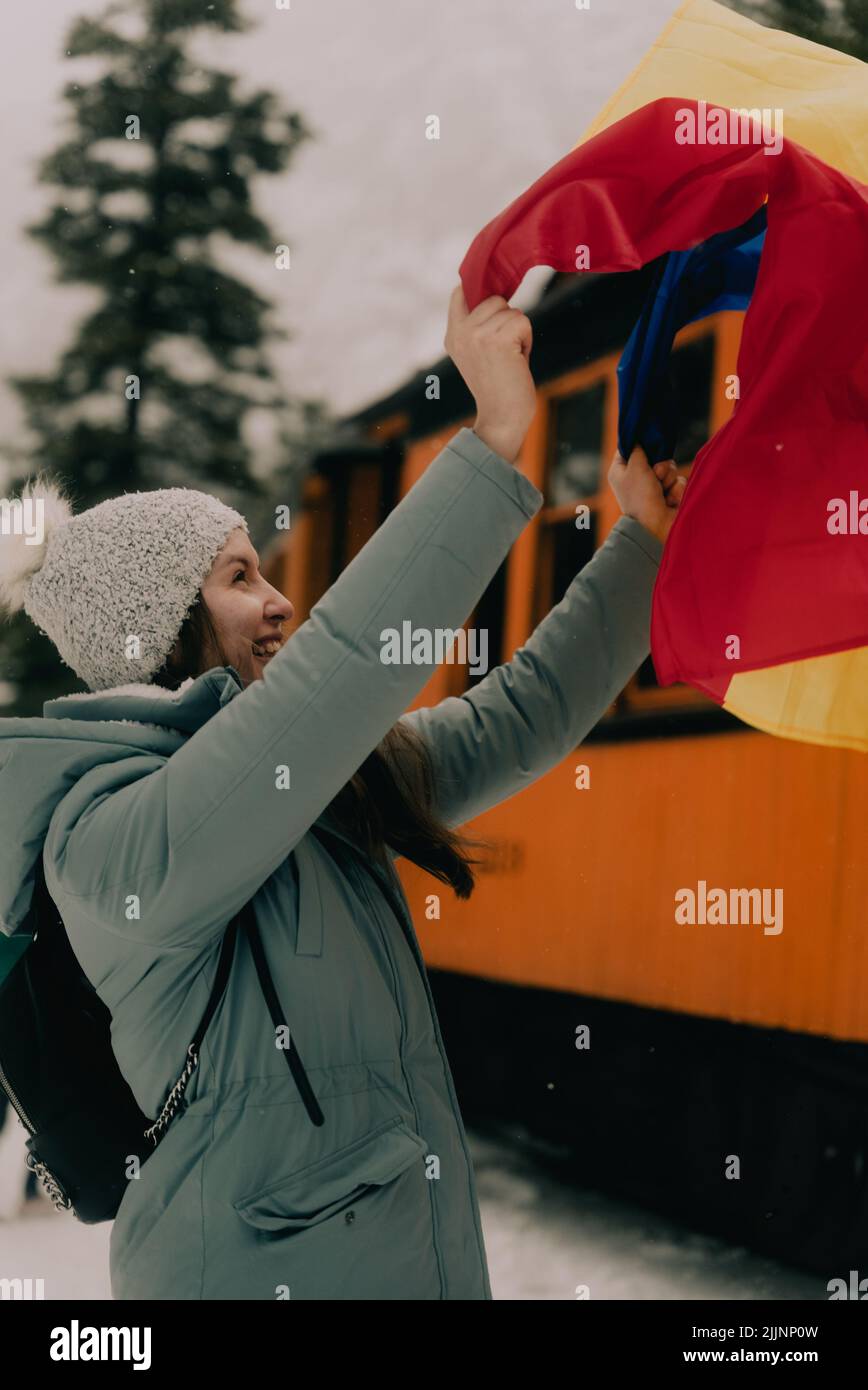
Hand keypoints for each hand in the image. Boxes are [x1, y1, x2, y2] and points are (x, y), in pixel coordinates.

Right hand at [444, 284, 535, 463]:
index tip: (493, 301)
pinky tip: (518, 361)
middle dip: (508, 320)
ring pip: (512, 311)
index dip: (479, 289)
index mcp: (452, 335)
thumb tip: (498, 296)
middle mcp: (460, 332)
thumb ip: (479, 327)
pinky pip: (523, 322)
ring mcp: (476, 335)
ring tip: (510, 358)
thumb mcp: (478, 354)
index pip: (460, 292)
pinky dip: (527, 341)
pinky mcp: (497, 340)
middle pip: (495, 299)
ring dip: (519, 333)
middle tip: (504, 350)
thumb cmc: (498, 388)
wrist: (502, 418)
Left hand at [607, 445, 686, 544]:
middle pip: (655, 456)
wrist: (655, 527)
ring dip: (669, 478)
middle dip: (661, 464)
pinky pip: (679, 482)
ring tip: (662, 491)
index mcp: (621, 471)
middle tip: (657, 474)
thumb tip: (638, 438)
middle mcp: (637, 478)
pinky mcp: (669, 496)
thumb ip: (638, 449)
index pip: (629, 448)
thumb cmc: (640, 497)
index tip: (648, 442)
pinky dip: (676, 491)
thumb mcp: (635, 467)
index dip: (640, 444)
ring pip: (670, 469)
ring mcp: (654, 487)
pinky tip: (670, 502)